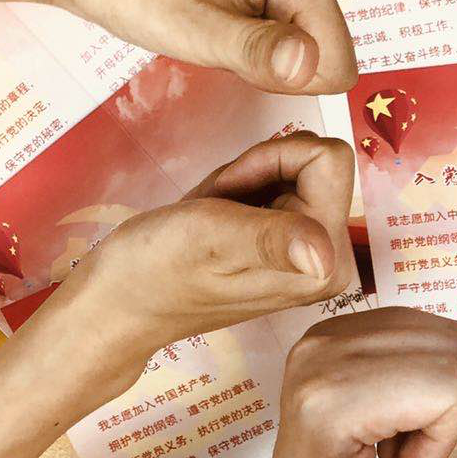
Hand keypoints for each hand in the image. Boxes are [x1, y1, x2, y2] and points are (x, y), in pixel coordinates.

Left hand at [45, 0, 353, 93]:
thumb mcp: (193, 32)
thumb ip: (259, 53)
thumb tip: (313, 68)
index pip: (338, 63)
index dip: (286, 76)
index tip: (235, 48)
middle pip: (328, 44)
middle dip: (277, 54)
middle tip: (217, 28)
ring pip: (313, 30)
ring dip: (267, 38)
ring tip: (214, 12)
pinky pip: (299, 8)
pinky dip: (262, 17)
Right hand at [54, 132, 356, 398]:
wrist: (124, 299)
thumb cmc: (157, 269)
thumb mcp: (211, 240)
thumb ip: (270, 239)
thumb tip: (324, 259)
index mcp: (324, 261)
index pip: (327, 158)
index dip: (270, 159)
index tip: (230, 193)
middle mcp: (332, 258)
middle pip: (314, 161)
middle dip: (258, 168)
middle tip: (217, 208)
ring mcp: (316, 251)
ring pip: (294, 166)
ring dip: (246, 176)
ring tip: (212, 214)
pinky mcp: (296, 242)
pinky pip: (280, 181)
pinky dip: (242, 186)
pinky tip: (216, 216)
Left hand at [229, 308, 456, 457]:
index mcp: (328, 403)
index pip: (448, 381)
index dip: (446, 433)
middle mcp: (322, 354)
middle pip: (452, 349)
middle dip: (447, 406)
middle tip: (404, 451)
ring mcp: (326, 335)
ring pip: (443, 335)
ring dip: (437, 388)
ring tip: (395, 433)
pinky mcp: (334, 330)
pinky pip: (420, 328)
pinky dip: (424, 370)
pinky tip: (392, 411)